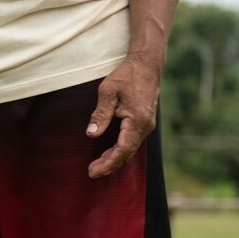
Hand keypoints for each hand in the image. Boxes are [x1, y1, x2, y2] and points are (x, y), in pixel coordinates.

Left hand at [86, 57, 160, 178]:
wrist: (147, 65)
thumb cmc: (127, 75)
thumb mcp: (108, 91)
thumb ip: (100, 114)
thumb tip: (91, 134)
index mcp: (137, 120)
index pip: (122, 149)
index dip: (108, 163)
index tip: (94, 171)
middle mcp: (145, 126)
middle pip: (127, 153)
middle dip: (109, 165)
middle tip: (92, 172)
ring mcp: (147, 125)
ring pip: (130, 149)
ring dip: (114, 159)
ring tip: (97, 166)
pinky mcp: (145, 123)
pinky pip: (132, 141)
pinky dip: (120, 150)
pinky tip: (109, 153)